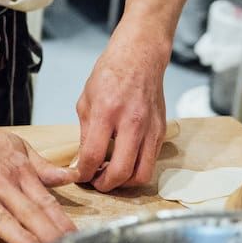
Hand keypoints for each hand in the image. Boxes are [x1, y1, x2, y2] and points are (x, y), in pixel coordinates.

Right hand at [0, 116, 77, 242]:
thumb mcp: (14, 146)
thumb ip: (42, 166)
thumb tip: (71, 177)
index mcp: (17, 171)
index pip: (45, 201)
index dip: (62, 222)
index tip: (78, 241)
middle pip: (28, 212)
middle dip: (48, 234)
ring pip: (0, 218)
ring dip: (18, 239)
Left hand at [75, 21, 168, 191]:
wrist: (140, 57)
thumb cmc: (110, 74)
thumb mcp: (86, 101)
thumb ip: (86, 133)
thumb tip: (83, 160)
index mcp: (107, 113)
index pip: (93, 156)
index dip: (84, 173)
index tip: (80, 176)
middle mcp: (132, 123)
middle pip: (122, 172)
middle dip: (106, 185)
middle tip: (96, 182)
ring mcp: (150, 128)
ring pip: (142, 174)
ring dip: (125, 183)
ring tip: (111, 175)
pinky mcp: (161, 131)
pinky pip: (151, 161)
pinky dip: (137, 169)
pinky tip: (124, 160)